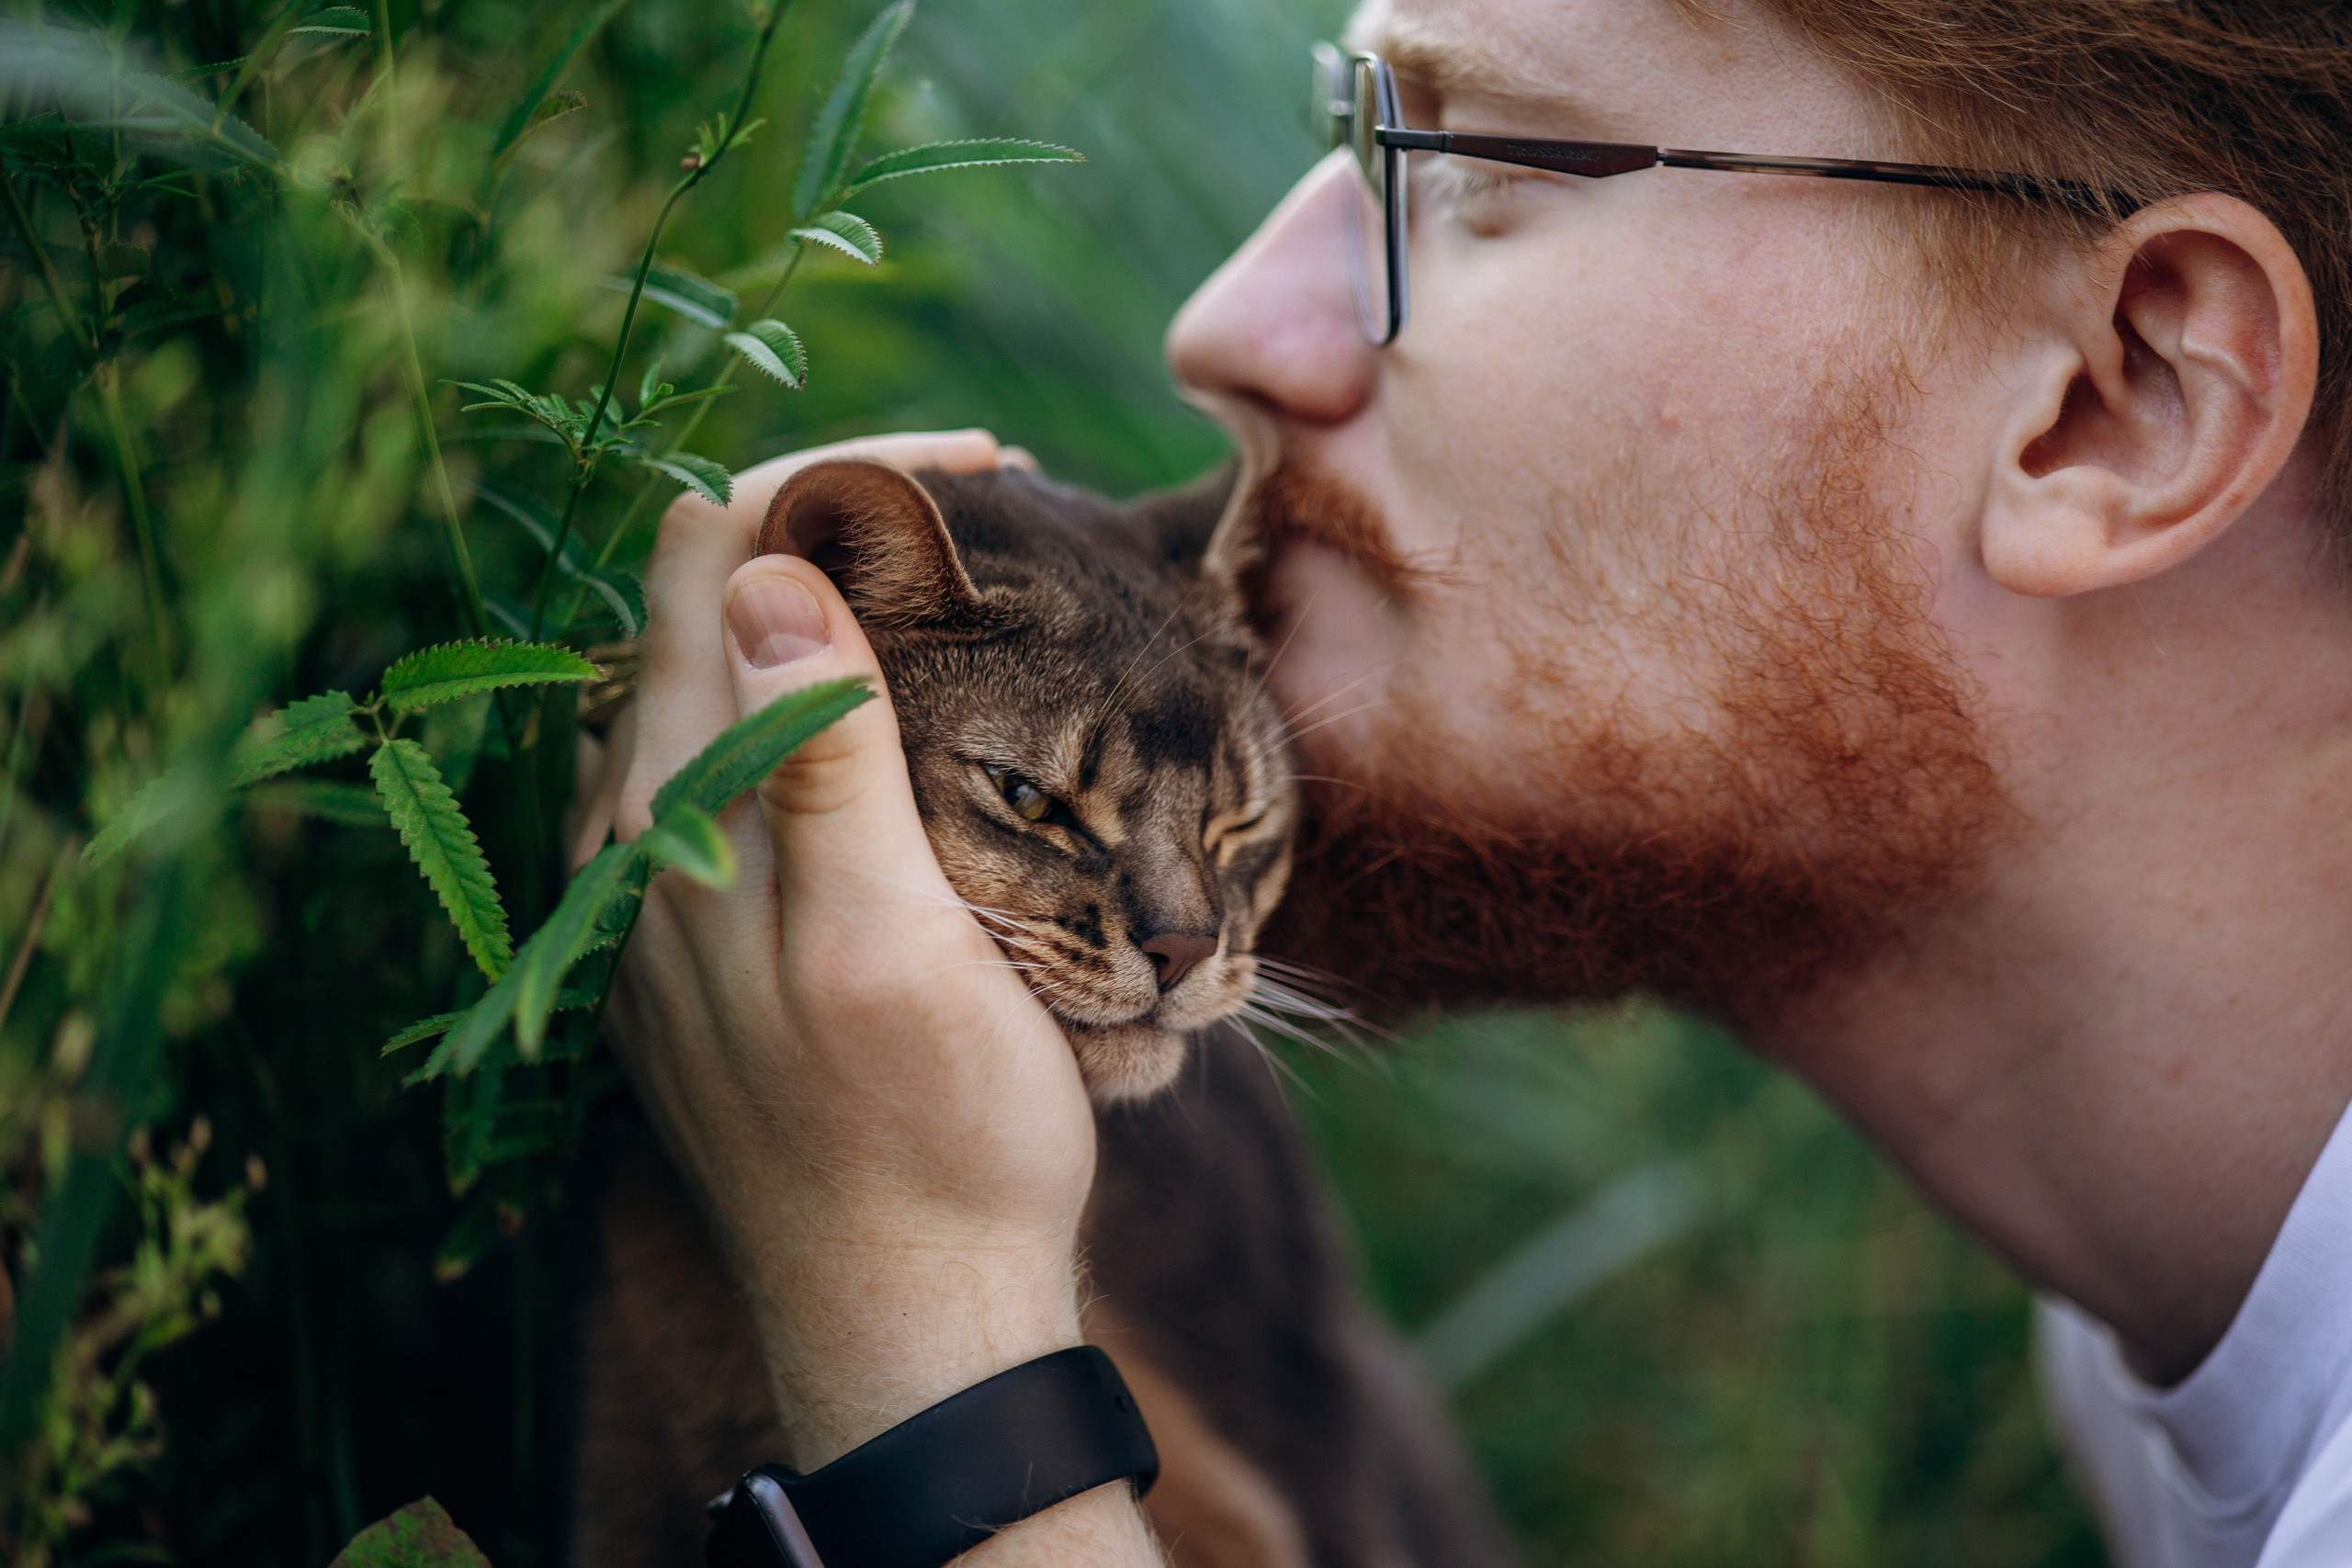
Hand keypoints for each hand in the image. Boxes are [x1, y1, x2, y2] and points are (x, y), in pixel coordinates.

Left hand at [583, 431, 1106, 1476]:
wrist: (908, 1316)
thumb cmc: (935, 1137)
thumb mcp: (897, 943)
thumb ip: (822, 754)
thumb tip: (771, 569)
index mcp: (677, 813)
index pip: (712, 558)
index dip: (837, 479)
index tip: (981, 470)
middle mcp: (632, 838)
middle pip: (692, 604)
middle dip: (822, 519)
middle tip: (973, 509)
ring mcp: (652, 895)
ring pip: (697, 681)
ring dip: (803, 603)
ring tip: (935, 583)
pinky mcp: (690, 945)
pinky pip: (712, 767)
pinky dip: (791, 696)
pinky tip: (871, 714)